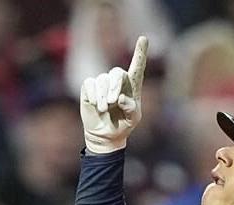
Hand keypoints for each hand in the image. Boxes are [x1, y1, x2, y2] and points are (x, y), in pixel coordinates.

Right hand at [80, 36, 147, 152]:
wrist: (106, 135)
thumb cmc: (123, 125)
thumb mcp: (133, 120)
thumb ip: (131, 109)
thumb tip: (119, 98)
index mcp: (132, 86)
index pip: (137, 66)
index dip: (140, 52)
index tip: (143, 39)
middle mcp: (117, 81)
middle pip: (117, 73)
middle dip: (115, 86)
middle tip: (114, 101)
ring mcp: (103, 83)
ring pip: (102, 80)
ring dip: (104, 96)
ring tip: (105, 108)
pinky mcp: (90, 87)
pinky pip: (90, 84)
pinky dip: (94, 96)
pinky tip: (97, 105)